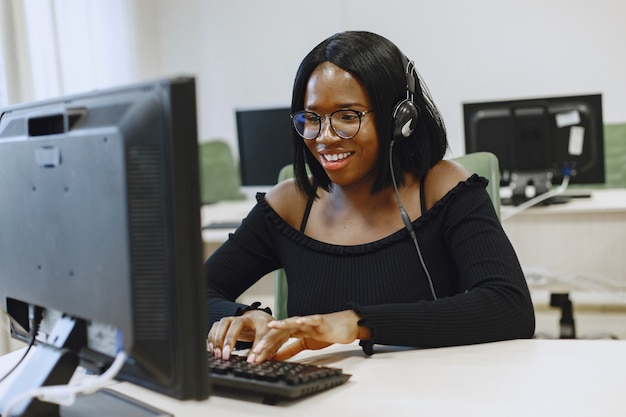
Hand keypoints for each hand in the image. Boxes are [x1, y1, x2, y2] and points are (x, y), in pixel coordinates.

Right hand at [207, 309, 274, 359]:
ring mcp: (233, 320)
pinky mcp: (227, 325)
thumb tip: (252, 362)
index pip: (241, 325)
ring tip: (216, 354)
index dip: (234, 338)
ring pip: (220, 324)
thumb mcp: (269, 339)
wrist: (262, 321)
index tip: (231, 353)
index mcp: (253, 319)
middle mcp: (241, 317)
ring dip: (216, 339)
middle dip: (224, 340)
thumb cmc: (265, 330)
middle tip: (223, 356)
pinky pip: (215, 328)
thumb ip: (261, 350)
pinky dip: (211, 338)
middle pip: (228, 323)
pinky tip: (212, 349)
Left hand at [248, 310, 369, 362]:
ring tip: (270, 326)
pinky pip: (312, 319)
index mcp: (294, 330)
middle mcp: (298, 324)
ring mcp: (309, 321)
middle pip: (280, 331)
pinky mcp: (321, 320)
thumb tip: (275, 357)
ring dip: (282, 325)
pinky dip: (306, 319)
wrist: (345, 327)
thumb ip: (290, 350)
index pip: (275, 339)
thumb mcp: (304, 344)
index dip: (264, 348)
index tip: (254, 358)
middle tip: (256, 351)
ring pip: (293, 322)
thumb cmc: (325, 333)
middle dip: (268, 341)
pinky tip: (299, 321)